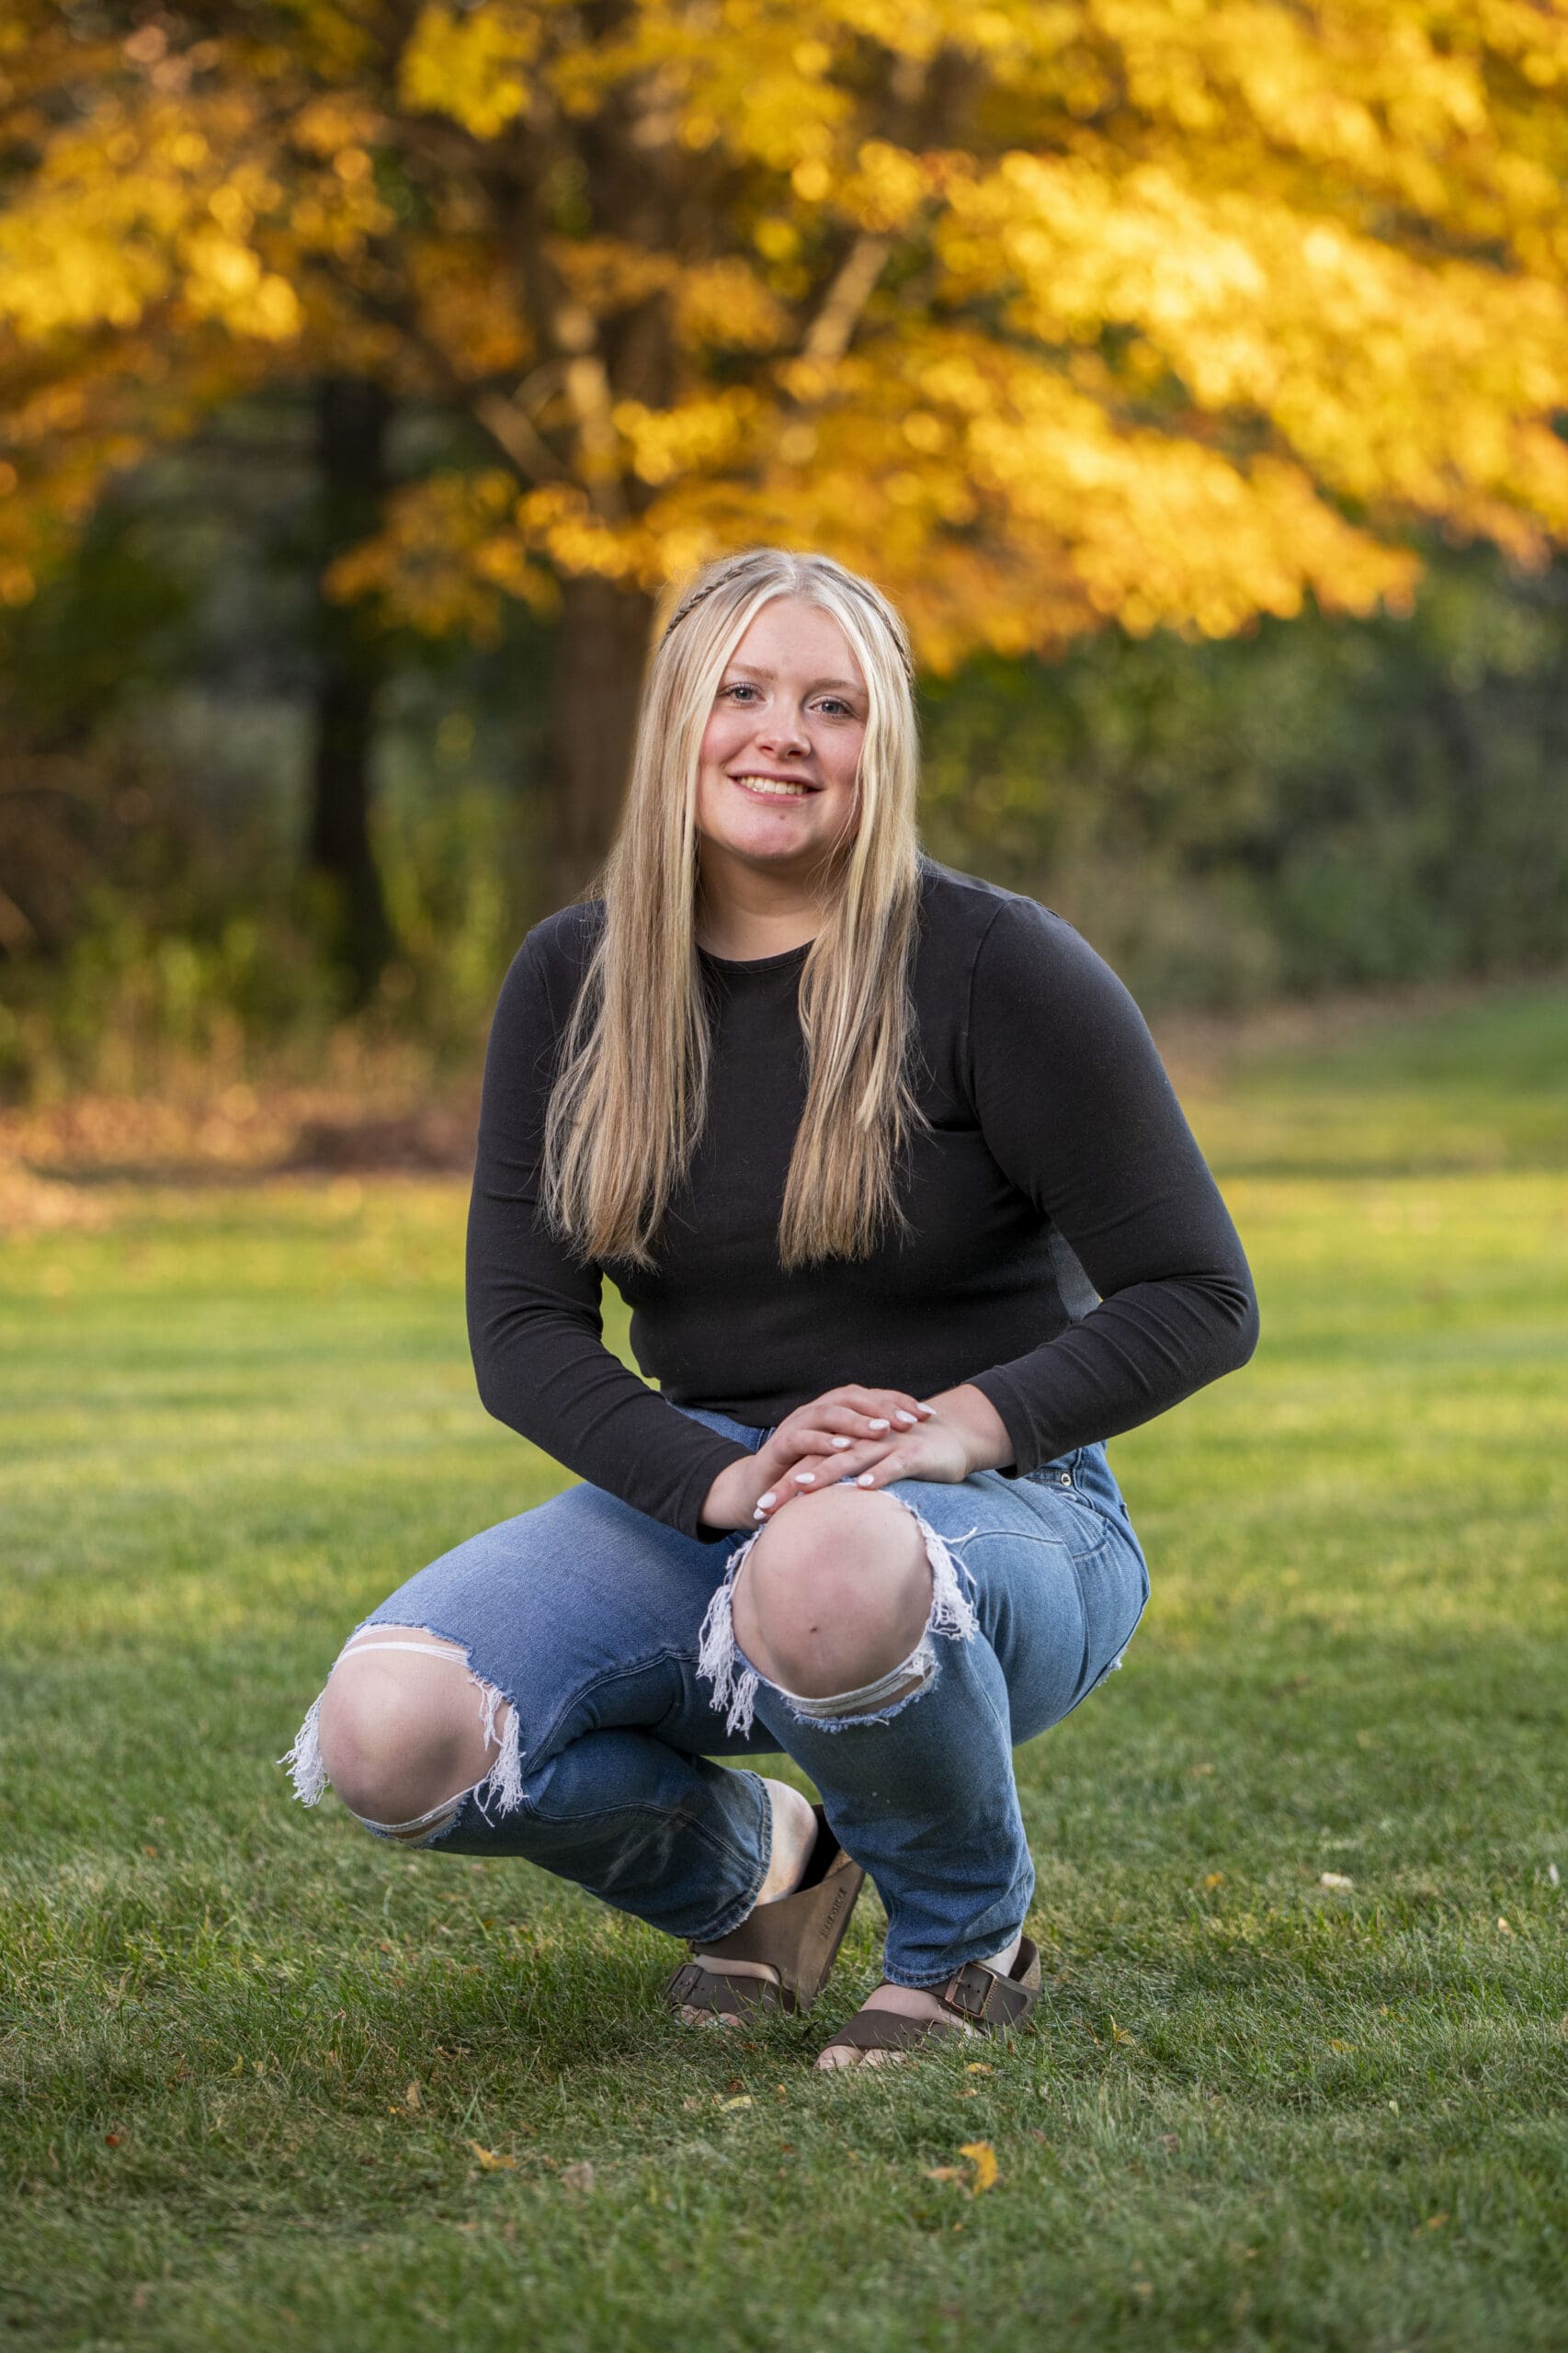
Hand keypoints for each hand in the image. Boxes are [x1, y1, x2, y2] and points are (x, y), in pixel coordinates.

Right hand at [700, 1384, 935, 1531]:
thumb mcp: (844, 1462)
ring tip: (881, 1430)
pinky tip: (843, 1448)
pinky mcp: (779, 1445)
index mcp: (835, 1411)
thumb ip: (870, 1451)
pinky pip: (802, 1438)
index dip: (900, 1402)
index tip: (928, 1415)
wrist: (758, 1491)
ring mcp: (797, 1425)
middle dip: (883, 1408)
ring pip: (829, 1413)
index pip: (871, 1398)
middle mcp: (817, 1411)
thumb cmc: (808, 1476)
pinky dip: (823, 1441)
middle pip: (853, 1398)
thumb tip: (915, 1448)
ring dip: (856, 1421)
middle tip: (909, 1422)